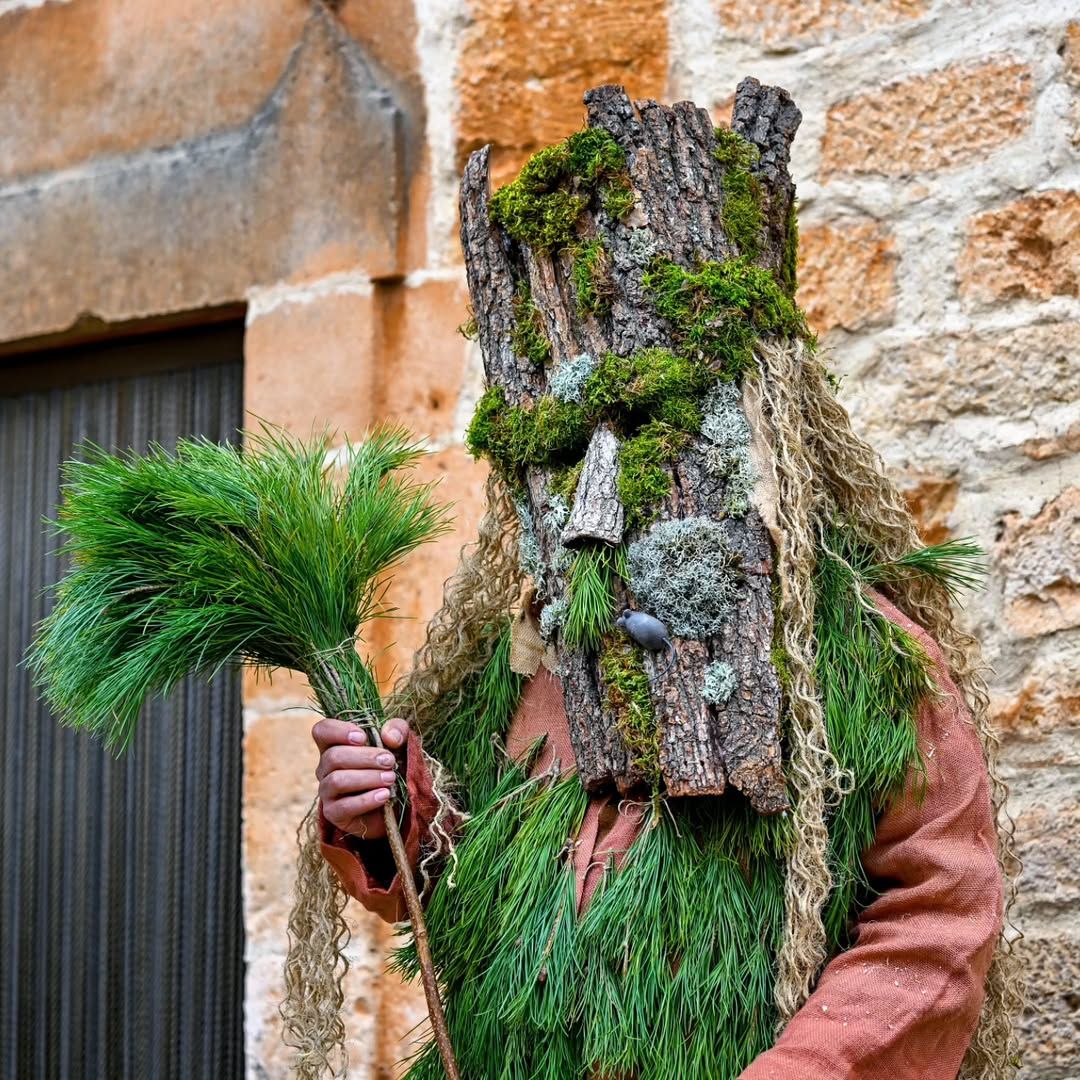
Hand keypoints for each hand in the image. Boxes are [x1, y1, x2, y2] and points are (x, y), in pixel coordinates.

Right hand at [312, 716, 409, 838]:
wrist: (395, 805)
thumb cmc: (390, 767)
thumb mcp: (400, 743)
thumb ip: (398, 730)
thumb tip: (389, 736)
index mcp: (335, 745)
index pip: (322, 730)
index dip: (338, 730)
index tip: (363, 737)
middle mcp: (325, 768)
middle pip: (333, 756)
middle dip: (365, 757)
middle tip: (389, 761)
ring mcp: (326, 791)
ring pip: (336, 780)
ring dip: (367, 778)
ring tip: (390, 778)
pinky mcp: (333, 813)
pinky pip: (344, 806)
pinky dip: (367, 800)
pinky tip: (385, 795)